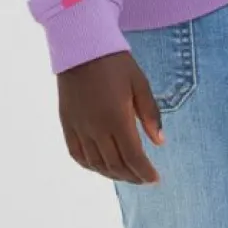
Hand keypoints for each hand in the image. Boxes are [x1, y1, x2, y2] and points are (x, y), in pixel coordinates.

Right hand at [57, 51, 164, 183]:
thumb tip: (160, 142)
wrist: (81, 48)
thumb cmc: (116, 64)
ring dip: (113, 174)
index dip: (145, 172)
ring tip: (127, 175)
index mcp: (117, 119)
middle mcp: (96, 128)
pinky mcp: (67, 124)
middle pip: (116, 165)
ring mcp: (79, 128)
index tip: (155, 178)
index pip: (133, 157)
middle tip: (144, 178)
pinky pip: (77, 154)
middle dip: (132, 176)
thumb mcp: (140, 84)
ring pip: (97, 164)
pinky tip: (101, 167)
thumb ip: (150, 114)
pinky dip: (91, 166)